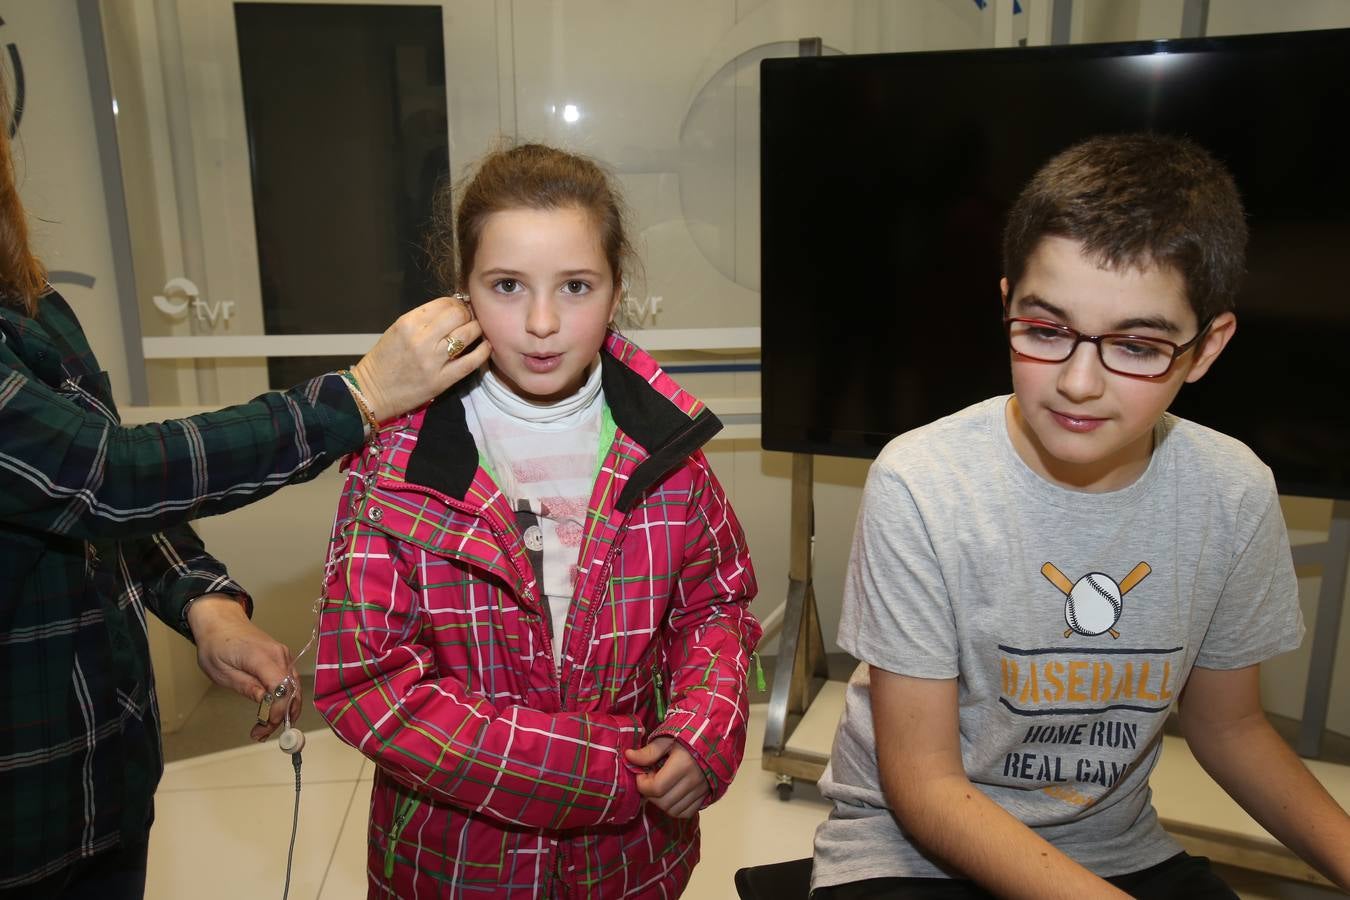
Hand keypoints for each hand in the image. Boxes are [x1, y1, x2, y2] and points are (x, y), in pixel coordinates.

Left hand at [186, 594, 299, 741]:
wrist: (221, 621)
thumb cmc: (216, 646)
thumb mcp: (221, 672)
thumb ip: (246, 687)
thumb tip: (265, 704)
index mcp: (262, 657)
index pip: (281, 687)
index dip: (277, 710)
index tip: (264, 727)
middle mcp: (279, 655)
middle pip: (292, 691)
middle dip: (281, 716)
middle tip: (262, 734)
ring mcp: (283, 655)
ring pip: (293, 688)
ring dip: (284, 710)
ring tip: (264, 727)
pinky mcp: (282, 658)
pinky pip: (289, 682)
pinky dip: (284, 699)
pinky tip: (270, 710)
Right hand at [351, 296, 490, 421]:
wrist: (372, 392)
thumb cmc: (384, 360)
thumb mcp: (397, 331)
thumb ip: (423, 319)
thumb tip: (452, 309)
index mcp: (408, 323)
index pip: (444, 304)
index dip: (457, 303)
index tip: (460, 308)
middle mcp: (421, 339)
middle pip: (459, 315)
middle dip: (468, 314)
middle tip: (469, 319)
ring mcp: (433, 360)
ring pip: (468, 334)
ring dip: (477, 329)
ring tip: (476, 331)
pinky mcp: (442, 380)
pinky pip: (471, 362)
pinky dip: (483, 351)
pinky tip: (485, 347)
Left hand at [625, 737, 709, 818]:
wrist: (714, 739)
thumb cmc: (687, 736)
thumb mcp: (666, 739)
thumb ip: (648, 751)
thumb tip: (628, 756)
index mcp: (683, 765)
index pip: (656, 788)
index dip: (643, 784)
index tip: (642, 773)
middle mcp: (693, 781)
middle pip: (663, 802)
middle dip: (650, 793)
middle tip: (651, 778)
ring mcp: (701, 791)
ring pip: (673, 810)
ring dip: (661, 802)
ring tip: (661, 785)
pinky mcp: (705, 796)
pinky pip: (686, 813)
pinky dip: (675, 808)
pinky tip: (671, 794)